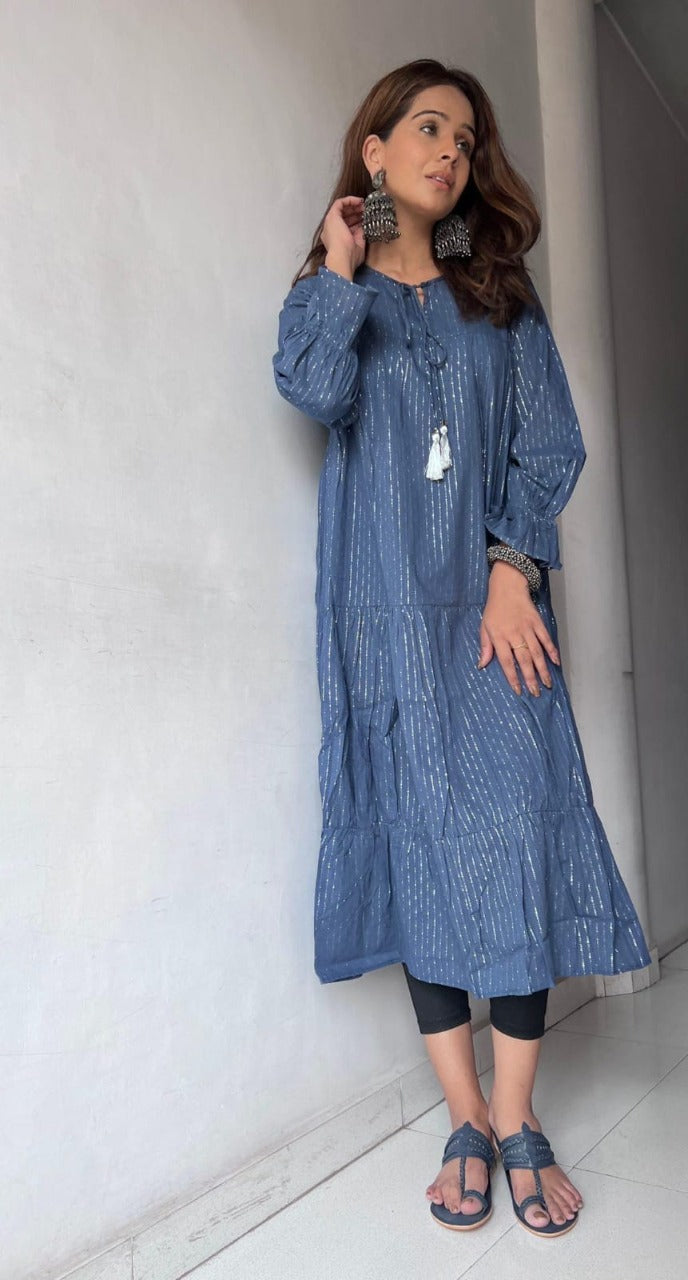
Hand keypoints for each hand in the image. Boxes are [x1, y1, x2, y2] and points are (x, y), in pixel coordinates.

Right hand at [320, 196, 365, 276]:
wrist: (342, 258)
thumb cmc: (349, 257)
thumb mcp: (358, 245)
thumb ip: (360, 236)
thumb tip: (364, 227)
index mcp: (335, 239)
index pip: (346, 226)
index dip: (357, 220)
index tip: (365, 218)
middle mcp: (330, 230)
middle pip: (343, 217)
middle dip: (356, 212)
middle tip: (366, 210)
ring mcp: (330, 223)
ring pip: (341, 209)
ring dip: (354, 205)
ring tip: (364, 205)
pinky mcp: (331, 216)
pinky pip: (339, 203)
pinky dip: (350, 200)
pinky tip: (359, 201)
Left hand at [477, 561, 559, 695]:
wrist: (508, 587)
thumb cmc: (494, 609)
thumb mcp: (484, 627)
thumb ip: (485, 647)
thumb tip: (481, 665)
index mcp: (499, 637)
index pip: (506, 661)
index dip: (512, 677)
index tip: (518, 690)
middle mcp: (514, 634)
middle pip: (524, 660)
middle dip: (530, 678)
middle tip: (536, 692)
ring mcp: (527, 628)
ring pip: (537, 652)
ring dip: (543, 669)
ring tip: (547, 683)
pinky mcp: (537, 622)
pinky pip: (546, 639)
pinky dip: (552, 651)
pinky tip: (556, 663)